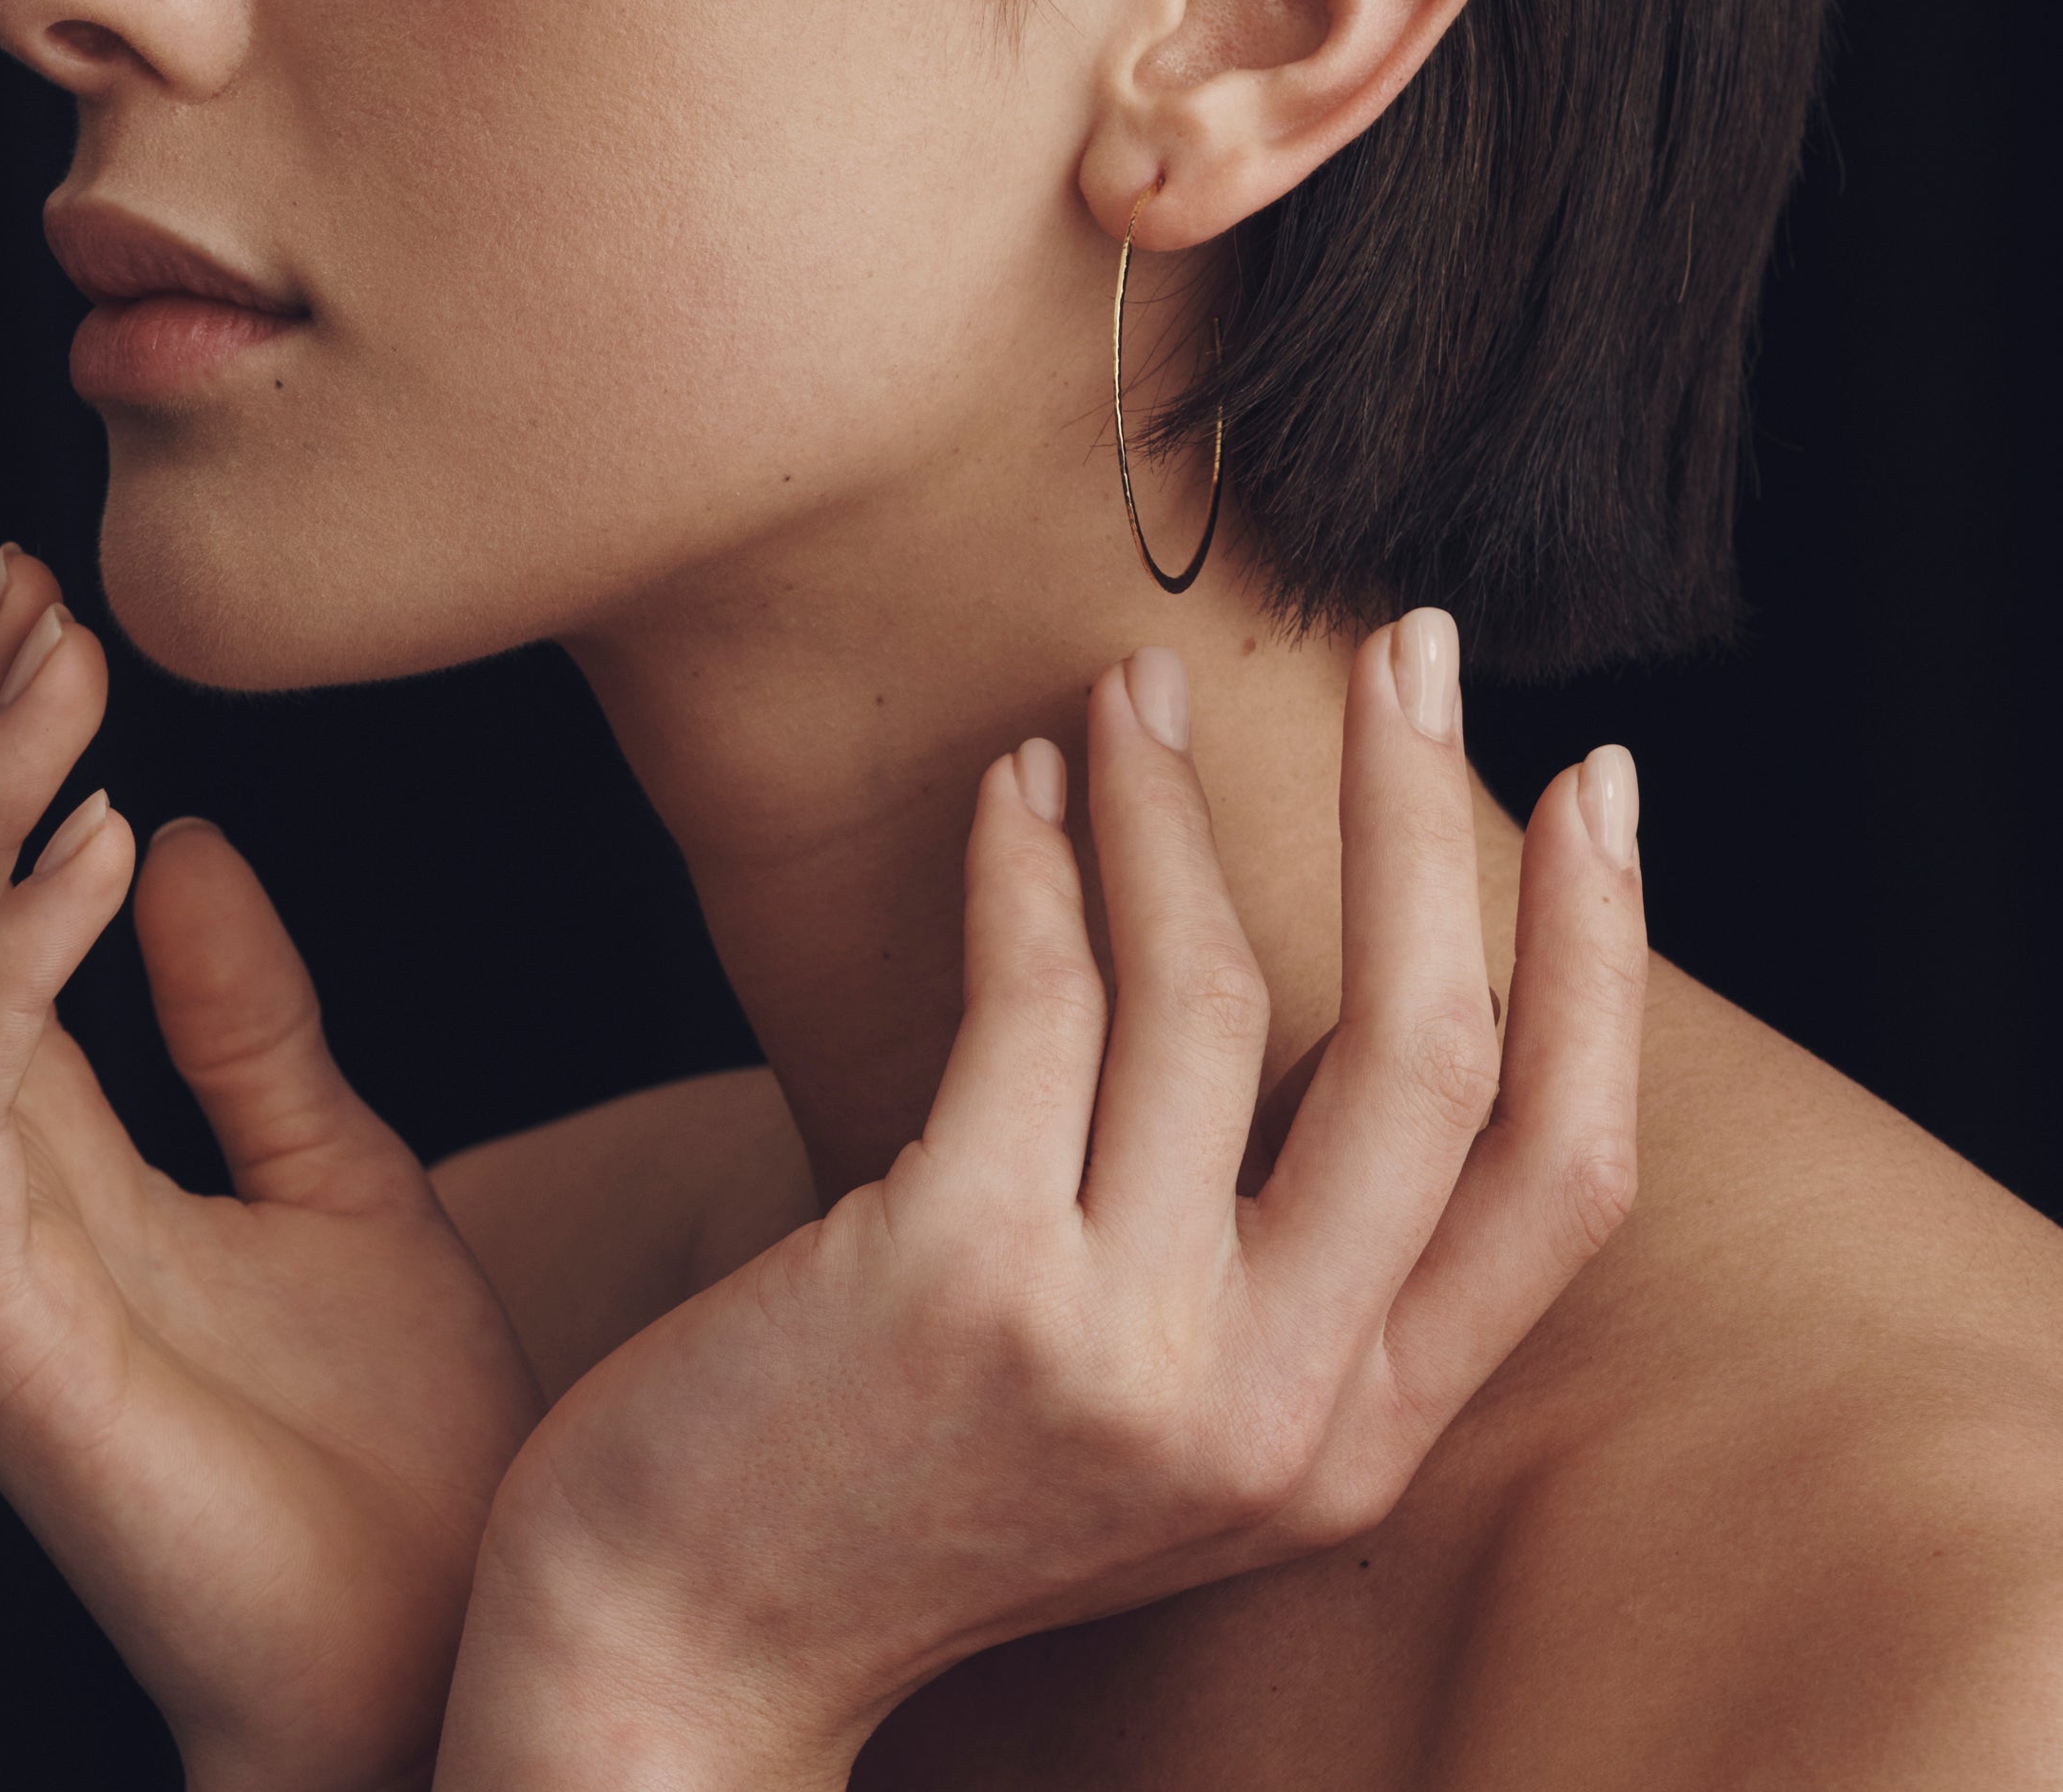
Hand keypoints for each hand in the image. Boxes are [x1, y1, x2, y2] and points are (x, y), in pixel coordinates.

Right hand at [0, 516, 543, 1791]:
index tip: (5, 574)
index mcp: (27, 1150)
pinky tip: (100, 838)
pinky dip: (13, 959)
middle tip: (3, 568)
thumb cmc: (386, 1434)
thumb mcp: (337, 1167)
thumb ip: (243, 1017)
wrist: (429, 1648)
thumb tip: (171, 830)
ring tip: (60, 655)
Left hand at [437, 616, 1644, 1789]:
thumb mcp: (1165, 1409)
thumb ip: (1278, 1248)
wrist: (682, 1644)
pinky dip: (1028, 858)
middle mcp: (1274, 1412)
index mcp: (1354, 1442)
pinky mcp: (962, 1275)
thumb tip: (1358, 963)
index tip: (1600, 786)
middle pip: (1429, 1053)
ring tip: (1126, 696)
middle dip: (1431, 814)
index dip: (1601, 962)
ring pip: (1211, 986)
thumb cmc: (924, 1481)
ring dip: (1167, 804)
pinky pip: (1040, 991)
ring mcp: (1121, 1348)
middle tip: (1413, 639)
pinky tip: (1009, 790)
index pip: (1562, 1178)